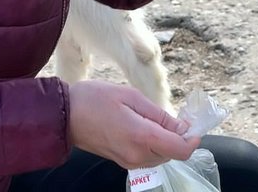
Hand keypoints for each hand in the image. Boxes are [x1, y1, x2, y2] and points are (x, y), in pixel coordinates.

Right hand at [67, 80, 200, 168]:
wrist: (65, 115)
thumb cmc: (96, 99)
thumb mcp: (131, 97)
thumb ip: (159, 115)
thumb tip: (182, 126)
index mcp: (141, 137)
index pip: (180, 149)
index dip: (192, 138)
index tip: (192, 123)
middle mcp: (137, 155)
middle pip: (172, 153)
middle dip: (179, 137)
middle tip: (174, 115)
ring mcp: (129, 162)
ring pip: (161, 156)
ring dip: (166, 141)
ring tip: (155, 118)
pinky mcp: (122, 161)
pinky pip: (148, 157)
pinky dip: (154, 144)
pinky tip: (145, 126)